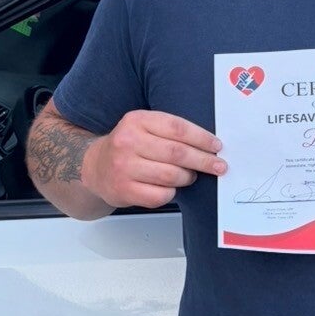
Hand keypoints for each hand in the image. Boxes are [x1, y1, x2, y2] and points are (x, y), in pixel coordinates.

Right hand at [81, 110, 225, 209]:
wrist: (95, 167)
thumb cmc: (128, 147)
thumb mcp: (143, 127)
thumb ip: (170, 131)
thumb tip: (209, 144)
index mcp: (136, 121)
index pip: (177, 128)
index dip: (202, 138)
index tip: (217, 146)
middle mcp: (128, 142)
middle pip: (177, 153)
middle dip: (204, 161)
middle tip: (219, 166)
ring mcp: (124, 167)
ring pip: (171, 175)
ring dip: (188, 177)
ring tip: (191, 175)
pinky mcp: (124, 190)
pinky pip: (161, 195)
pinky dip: (172, 192)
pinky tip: (170, 187)